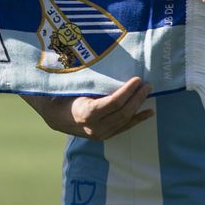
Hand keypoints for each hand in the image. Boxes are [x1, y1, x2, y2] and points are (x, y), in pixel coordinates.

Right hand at [27, 76, 153, 139]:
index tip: (137, 79)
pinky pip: (124, 128)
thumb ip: (94, 83)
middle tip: (146, 84)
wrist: (56, 117)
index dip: (127, 91)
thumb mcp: (77, 88)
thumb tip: (113, 68)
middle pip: (122, 112)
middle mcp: (94, 127)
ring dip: (138, 107)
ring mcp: (100, 134)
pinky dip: (137, 119)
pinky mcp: (105, 136)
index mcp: (86, 113)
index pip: (113, 103)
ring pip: (125, 121)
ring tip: (148, 93)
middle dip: (137, 98)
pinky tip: (148, 112)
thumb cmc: (66, 96)